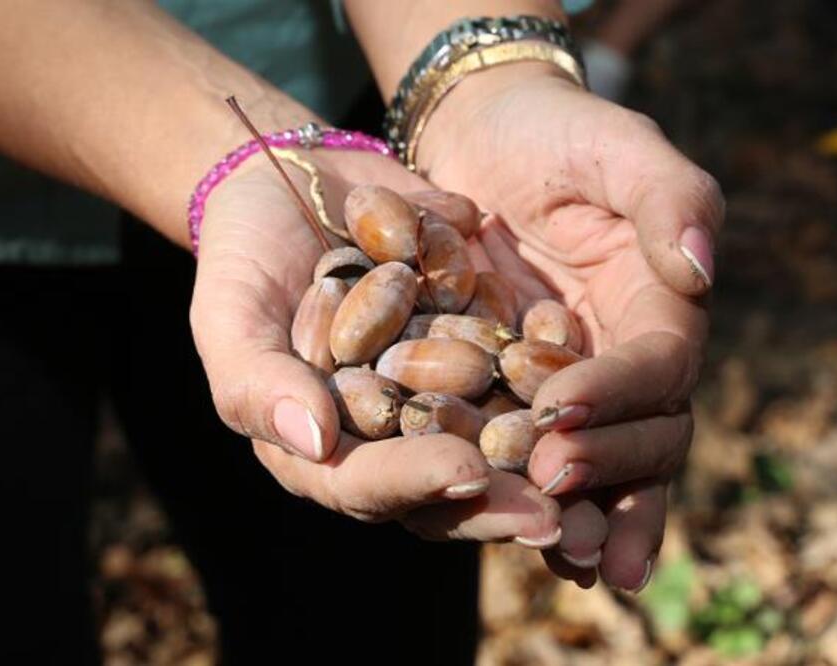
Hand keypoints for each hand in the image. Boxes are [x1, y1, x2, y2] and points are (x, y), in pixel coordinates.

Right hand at [188, 149, 606, 553]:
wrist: (295, 182)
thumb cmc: (244, 254)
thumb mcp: (230, 315)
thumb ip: (255, 384)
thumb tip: (315, 440)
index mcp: (322, 447)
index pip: (363, 485)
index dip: (412, 484)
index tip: (464, 473)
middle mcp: (386, 435)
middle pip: (441, 489)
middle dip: (496, 505)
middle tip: (555, 517)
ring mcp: (435, 396)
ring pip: (493, 448)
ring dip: (542, 469)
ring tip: (594, 481)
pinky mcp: (476, 352)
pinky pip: (520, 380)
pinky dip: (558, 392)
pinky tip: (607, 397)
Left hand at [419, 64, 722, 589]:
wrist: (482, 136)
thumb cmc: (557, 132)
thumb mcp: (618, 148)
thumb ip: (669, 199)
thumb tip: (703, 269)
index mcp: (657, 309)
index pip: (657, 368)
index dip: (618, 395)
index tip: (561, 409)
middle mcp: (618, 358)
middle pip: (639, 436)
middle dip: (603, 468)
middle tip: (550, 488)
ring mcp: (564, 381)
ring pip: (590, 462)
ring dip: (582, 514)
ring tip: (561, 558)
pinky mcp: (505, 387)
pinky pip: (518, 447)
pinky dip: (514, 490)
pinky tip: (493, 526)